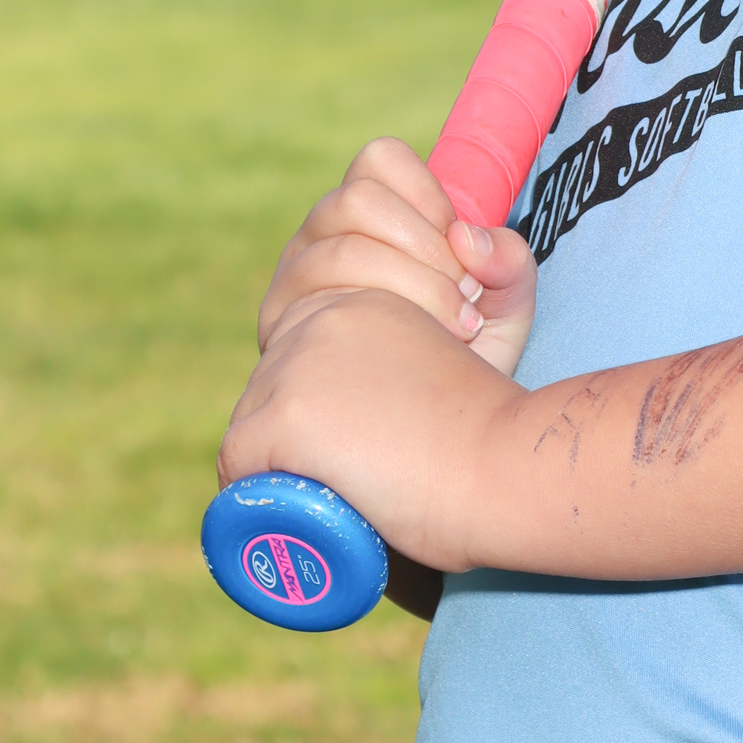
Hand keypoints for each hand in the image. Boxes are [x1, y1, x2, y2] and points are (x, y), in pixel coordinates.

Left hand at [219, 284, 512, 569]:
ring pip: (253, 422)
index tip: (345, 445)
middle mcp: (323, 318)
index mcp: (364, 301)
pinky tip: (284, 506)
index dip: (316, 404)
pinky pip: (237, 461)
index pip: (301, 354)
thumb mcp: (498, 324)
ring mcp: (297, 364)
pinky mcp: (285, 413)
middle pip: (270, 385)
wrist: (505, 464)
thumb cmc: (504, 414)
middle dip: (291, 433)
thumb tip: (465, 236)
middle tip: (336, 477)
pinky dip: (252, 491)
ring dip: (273, 461)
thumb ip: (501, 266)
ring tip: (320, 495)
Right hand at [259, 136, 537, 377]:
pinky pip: (314, 305)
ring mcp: (294, 278)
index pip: (380, 159)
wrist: (431, 434)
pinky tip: (417, 354)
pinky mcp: (279, 327)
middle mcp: (322, 234)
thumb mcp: (507, 305)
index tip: (464, 251)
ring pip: (339, 250)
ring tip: (458, 330)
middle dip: (425, 247)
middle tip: (468, 298)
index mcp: (368, 211)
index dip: (429, 196)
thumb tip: (467, 240)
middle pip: (357, 199)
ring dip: (411, 286)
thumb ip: (510, 263)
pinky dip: (380, 321)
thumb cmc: (464, 355)